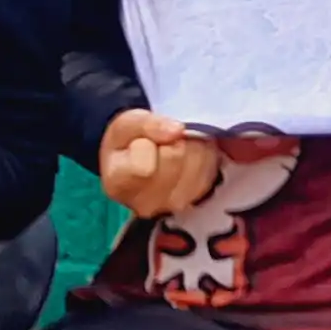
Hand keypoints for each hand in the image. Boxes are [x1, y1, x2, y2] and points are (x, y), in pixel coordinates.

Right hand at [98, 106, 217, 219]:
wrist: (140, 159)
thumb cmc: (128, 142)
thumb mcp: (126, 124)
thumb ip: (146, 124)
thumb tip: (177, 130)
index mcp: (119, 185)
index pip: (143, 166)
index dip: (147, 143)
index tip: (141, 142)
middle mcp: (146, 204)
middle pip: (175, 158)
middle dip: (172, 140)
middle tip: (162, 140)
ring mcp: (174, 205)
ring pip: (198, 161)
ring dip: (192, 145)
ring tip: (175, 145)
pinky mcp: (199, 199)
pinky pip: (211, 167)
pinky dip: (204, 155)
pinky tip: (189, 155)